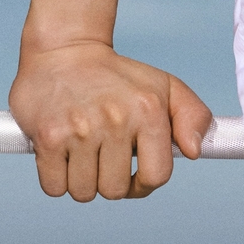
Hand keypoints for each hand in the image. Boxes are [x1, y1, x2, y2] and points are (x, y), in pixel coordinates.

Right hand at [9, 41, 211, 200]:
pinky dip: (56, 177)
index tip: (134, 174)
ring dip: (81, 178)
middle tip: (102, 150)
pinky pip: (54, 188)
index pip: (157, 175)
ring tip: (82, 146)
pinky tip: (61, 148)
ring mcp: (81, 129)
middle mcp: (117, 119)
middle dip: (108, 178)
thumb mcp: (163, 86)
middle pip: (115, 190)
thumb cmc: (117, 76)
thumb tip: (195, 151)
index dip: (144, 183)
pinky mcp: (48, 137)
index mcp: (149, 109)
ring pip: (84, 193)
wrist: (65, 50)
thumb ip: (192, 115)